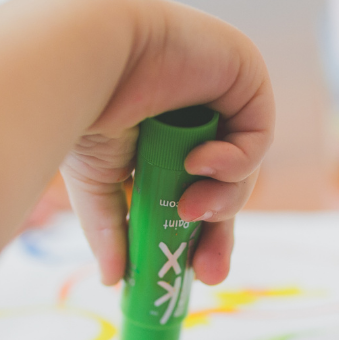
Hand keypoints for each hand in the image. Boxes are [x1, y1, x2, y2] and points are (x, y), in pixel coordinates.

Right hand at [59, 0, 273, 286]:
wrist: (86, 58)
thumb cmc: (82, 111)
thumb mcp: (97, 186)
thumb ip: (112, 230)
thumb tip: (113, 281)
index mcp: (159, 139)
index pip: (190, 194)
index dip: (195, 236)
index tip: (192, 276)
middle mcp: (192, 116)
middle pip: (224, 188)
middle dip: (218, 232)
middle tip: (209, 272)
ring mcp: (219, 93)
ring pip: (242, 169)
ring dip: (223, 198)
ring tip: (192, 208)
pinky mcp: (243, 74)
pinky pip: (257, 136)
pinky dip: (236, 160)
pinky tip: (203, 163)